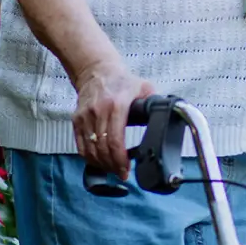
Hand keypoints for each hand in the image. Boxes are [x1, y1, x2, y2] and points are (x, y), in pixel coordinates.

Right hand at [73, 58, 154, 176]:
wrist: (97, 71)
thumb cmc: (122, 81)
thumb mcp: (144, 87)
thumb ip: (155, 103)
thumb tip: (169, 117)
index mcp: (117, 104)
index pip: (115, 140)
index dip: (119, 159)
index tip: (125, 169)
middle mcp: (99, 111)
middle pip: (102, 148)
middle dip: (112, 165)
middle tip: (121, 173)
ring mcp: (85, 116)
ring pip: (90, 150)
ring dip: (101, 164)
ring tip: (112, 169)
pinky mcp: (77, 120)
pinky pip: (80, 146)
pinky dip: (89, 157)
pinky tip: (99, 162)